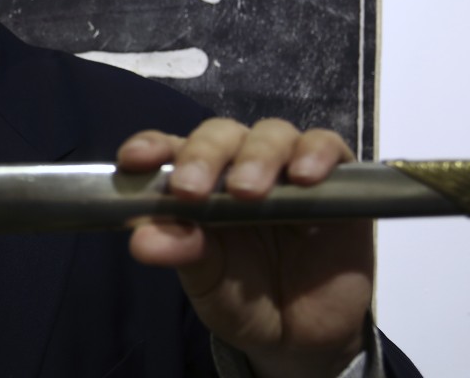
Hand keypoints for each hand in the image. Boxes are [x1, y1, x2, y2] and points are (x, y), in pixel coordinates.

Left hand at [118, 118, 372, 377]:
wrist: (304, 336)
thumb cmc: (242, 298)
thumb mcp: (207, 283)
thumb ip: (182, 254)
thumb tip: (142, 239)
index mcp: (196, 182)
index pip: (167, 149)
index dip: (150, 147)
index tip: (134, 161)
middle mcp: (237, 165)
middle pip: (219, 134)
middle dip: (203, 155)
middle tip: (191, 189)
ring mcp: (286, 168)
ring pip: (271, 134)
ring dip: (257, 156)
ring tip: (248, 191)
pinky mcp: (335, 179)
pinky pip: (327, 146)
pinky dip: (315, 153)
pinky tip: (305, 177)